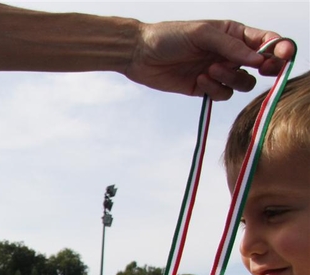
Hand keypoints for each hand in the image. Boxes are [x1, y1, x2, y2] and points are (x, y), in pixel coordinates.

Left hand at [129, 21, 293, 100]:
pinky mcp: (204, 88)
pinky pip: (222, 94)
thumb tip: (258, 58)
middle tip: (261, 68)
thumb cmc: (169, 36)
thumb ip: (230, 46)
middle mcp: (229, 53)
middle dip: (265, 68)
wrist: (140, 54)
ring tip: (209, 69)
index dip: (279, 49)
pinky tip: (199, 79)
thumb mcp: (202, 35)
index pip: (266, 42)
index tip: (282, 56)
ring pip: (242, 82)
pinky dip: (215, 89)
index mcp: (234, 34)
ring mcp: (218, 72)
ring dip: (231, 78)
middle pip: (261, 66)